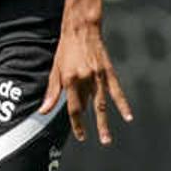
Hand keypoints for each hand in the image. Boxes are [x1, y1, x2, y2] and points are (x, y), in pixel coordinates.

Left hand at [41, 19, 133, 143]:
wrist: (81, 29)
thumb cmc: (66, 49)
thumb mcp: (55, 69)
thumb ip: (51, 91)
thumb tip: (43, 111)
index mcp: (69, 79)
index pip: (73, 107)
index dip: (76, 123)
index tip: (80, 135)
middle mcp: (84, 79)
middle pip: (88, 107)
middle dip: (91, 126)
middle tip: (97, 141)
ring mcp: (98, 75)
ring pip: (102, 103)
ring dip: (105, 122)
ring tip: (107, 138)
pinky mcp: (108, 71)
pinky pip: (116, 91)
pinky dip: (122, 104)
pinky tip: (128, 116)